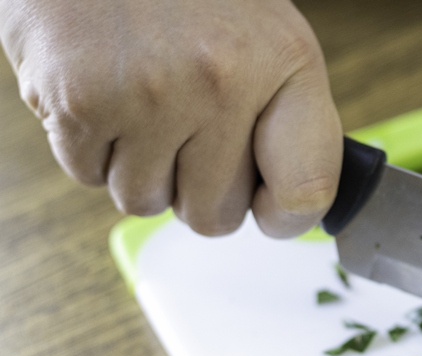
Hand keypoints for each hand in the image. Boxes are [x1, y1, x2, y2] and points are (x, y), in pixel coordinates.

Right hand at [0, 0, 341, 237]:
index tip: (268, 207)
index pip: (307, 191)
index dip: (285, 218)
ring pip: (146, 203)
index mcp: (285, 62)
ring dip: (139, 169)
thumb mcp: (266, 36)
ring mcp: (150, 94)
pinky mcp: (80, 100)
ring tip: (139, 102)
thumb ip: (288, 118)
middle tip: (183, 131)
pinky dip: (89, 147)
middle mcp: (222, 81)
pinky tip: (100, 91)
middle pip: (216, 217)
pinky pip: (89, 176)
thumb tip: (289, 210)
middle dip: (197, 189)